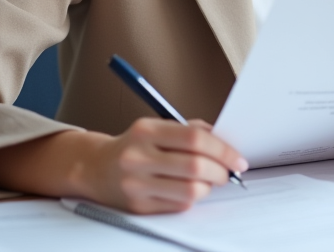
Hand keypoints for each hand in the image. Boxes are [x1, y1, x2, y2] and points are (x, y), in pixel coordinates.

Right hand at [76, 118, 247, 213]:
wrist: (96, 168)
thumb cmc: (134, 146)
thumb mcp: (157, 127)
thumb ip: (190, 130)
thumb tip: (225, 141)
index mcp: (146, 131)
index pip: (195, 139)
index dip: (223, 150)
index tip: (238, 159)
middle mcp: (138, 158)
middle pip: (195, 167)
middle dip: (221, 171)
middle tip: (228, 172)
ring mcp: (136, 185)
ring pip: (190, 191)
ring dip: (208, 187)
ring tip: (208, 180)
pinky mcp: (138, 207)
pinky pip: (179, 205)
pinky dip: (192, 198)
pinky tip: (189, 189)